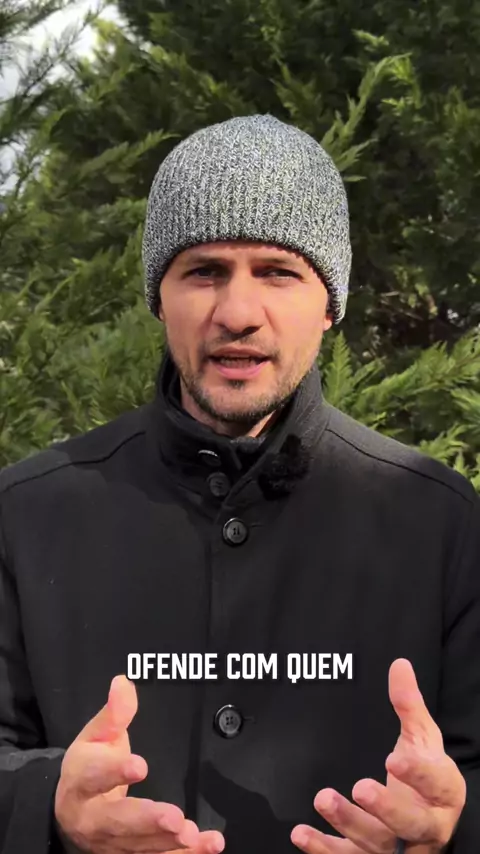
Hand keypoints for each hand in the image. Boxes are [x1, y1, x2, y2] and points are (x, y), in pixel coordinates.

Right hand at [55, 674, 224, 853]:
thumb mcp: (96, 736)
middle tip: (174, 818)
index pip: (94, 774)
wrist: (70, 812)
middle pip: (117, 821)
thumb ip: (114, 713)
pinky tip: (209, 845)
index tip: (140, 765)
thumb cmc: (90, 766)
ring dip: (166, 843)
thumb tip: (123, 683)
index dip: (115, 770)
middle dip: (147, 821)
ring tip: (191, 833)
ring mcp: (111, 843)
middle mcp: (92, 818)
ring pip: (138, 847)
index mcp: (81, 780)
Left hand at [290, 658, 465, 852]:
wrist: (429, 816)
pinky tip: (301, 832)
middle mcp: (427, 826)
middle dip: (386, 809)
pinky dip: (324, 849)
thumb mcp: (423, 738)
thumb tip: (399, 665)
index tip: (394, 759)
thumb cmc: (426, 774)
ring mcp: (400, 848)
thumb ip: (410, 705)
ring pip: (378, 845)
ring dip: (349, 825)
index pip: (436, 783)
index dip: (417, 775)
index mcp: (444, 792)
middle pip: (410, 824)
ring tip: (323, 798)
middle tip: (360, 787)